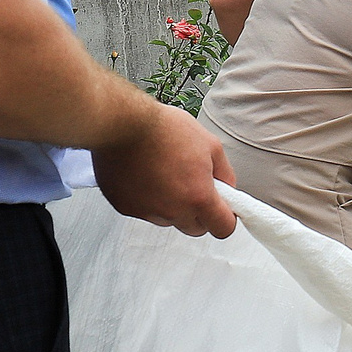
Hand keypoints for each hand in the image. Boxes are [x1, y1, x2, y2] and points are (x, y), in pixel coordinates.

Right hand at [90, 101, 237, 237]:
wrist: (123, 123)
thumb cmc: (164, 129)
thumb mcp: (211, 145)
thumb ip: (225, 174)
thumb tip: (227, 189)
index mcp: (198, 197)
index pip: (223, 228)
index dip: (226, 218)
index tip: (223, 208)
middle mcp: (172, 210)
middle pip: (195, 228)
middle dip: (199, 213)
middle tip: (194, 186)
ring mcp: (147, 211)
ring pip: (168, 220)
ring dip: (172, 206)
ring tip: (166, 174)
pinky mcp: (126, 208)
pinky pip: (145, 211)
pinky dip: (149, 199)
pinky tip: (147, 175)